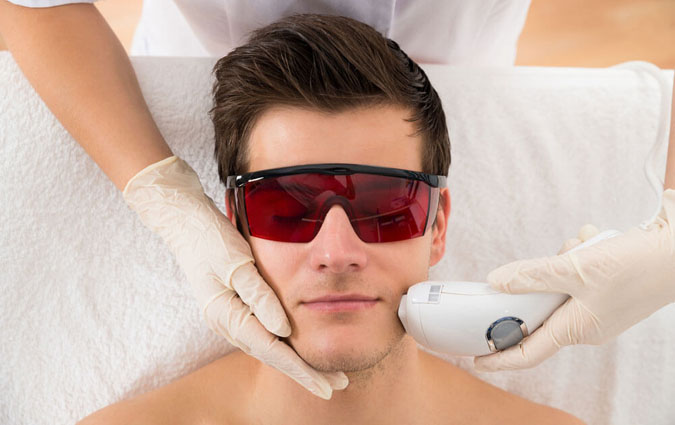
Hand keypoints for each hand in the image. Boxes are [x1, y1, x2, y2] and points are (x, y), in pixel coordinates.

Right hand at [123, 156, 348, 398]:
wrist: (184, 223)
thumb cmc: (209, 238)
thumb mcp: (237, 263)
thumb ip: (260, 297)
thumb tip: (283, 330)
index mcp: (226, 316)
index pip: (272, 350)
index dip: (301, 370)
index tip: (326, 386)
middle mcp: (227, 323)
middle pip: (272, 355)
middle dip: (305, 372)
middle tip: (338, 383)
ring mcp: (229, 317)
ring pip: (268, 347)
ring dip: (297, 360)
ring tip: (325, 370)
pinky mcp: (234, 307)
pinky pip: (262, 333)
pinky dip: (284, 344)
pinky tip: (299, 346)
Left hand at [474, 189, 674, 371]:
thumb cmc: (637, 267)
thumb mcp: (576, 269)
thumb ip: (532, 276)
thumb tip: (496, 281)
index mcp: (576, 330)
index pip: (527, 352)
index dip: (498, 357)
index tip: (474, 358)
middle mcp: (585, 323)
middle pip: (539, 308)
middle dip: (535, 281)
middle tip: (540, 264)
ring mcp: (598, 307)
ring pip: (558, 282)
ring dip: (563, 260)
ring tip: (580, 246)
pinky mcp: (607, 289)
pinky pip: (579, 270)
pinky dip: (581, 253)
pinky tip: (594, 240)